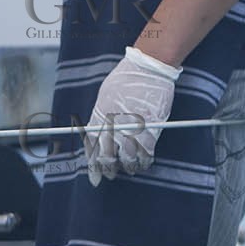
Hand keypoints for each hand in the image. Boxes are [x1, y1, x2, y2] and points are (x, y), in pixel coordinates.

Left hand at [83, 47, 180, 184]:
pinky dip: (143, 162)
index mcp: (100, 116)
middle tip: (110, 174)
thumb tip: (97, 132)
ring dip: (126, 167)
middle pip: (107, 157)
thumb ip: (100, 115)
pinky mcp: (151, 130)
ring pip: (127, 159)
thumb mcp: (105, 95)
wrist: (149, 68)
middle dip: (108, 169)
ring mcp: (133, 128)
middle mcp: (114, 125)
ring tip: (127, 169)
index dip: (93, 165)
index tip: (95, 177)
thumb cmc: (126, 78)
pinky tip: (141, 163)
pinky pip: (146, 154)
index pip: (92, 147)